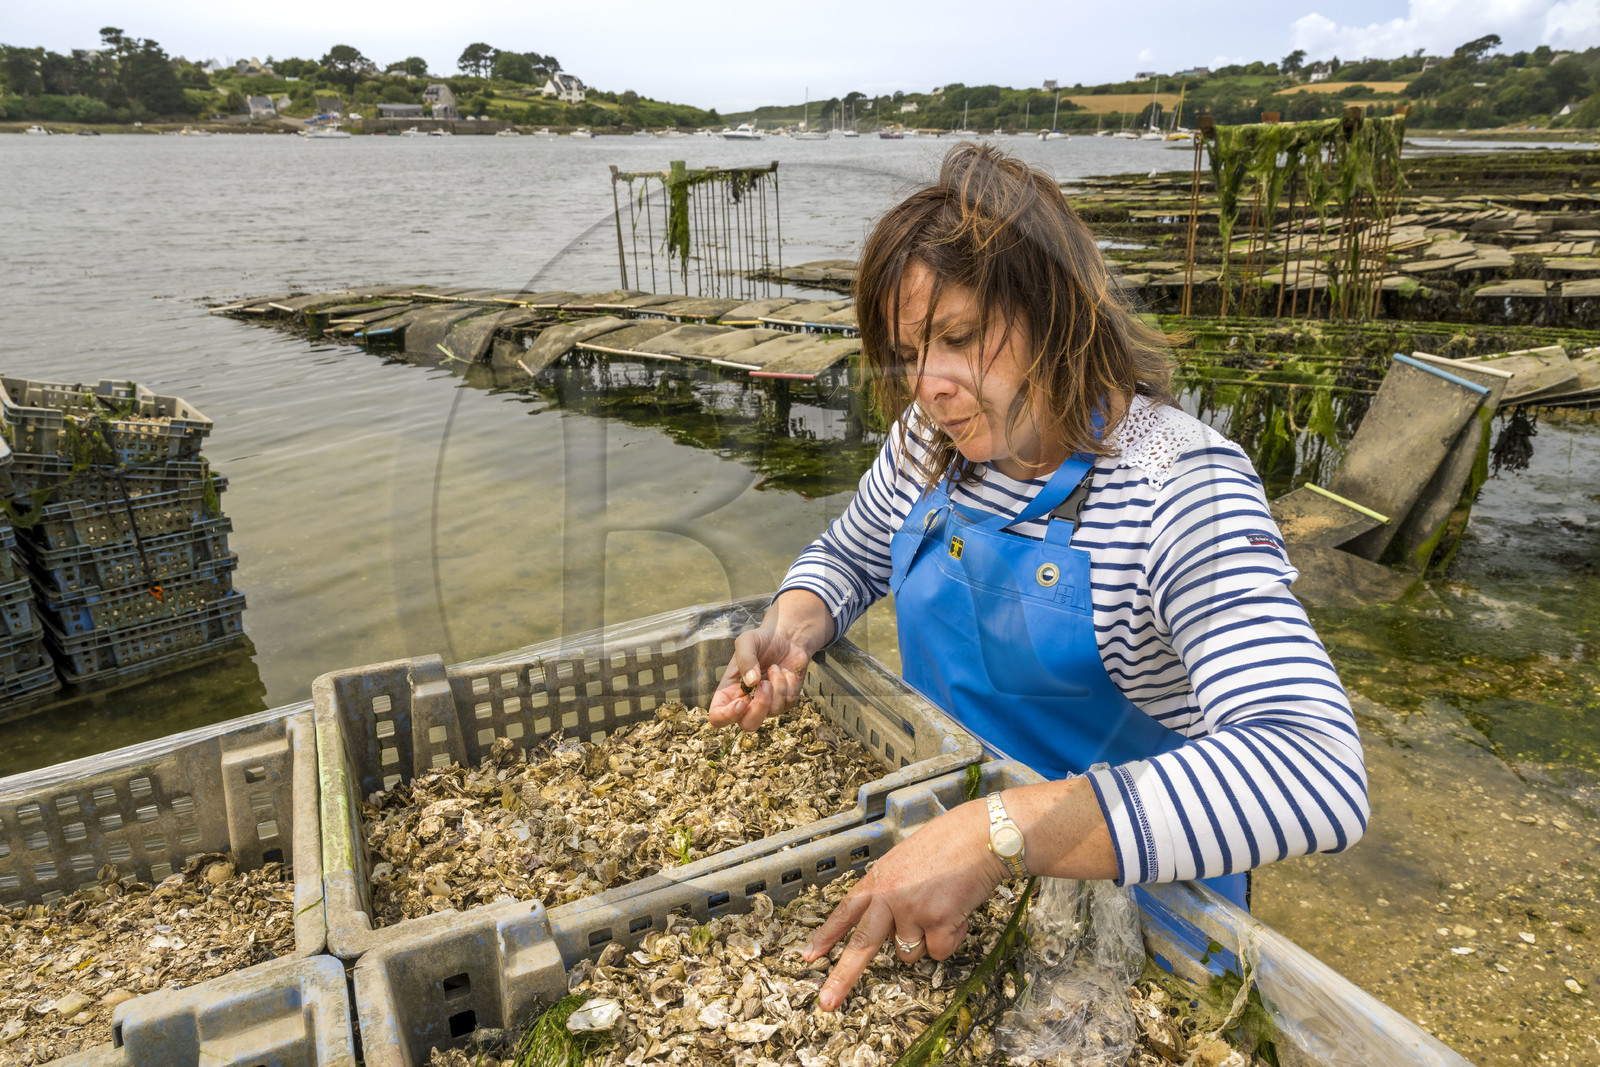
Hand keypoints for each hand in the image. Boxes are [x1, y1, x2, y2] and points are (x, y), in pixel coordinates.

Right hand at [707, 592, 830, 731]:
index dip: (726, 716)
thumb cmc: (762, 640)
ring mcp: (767, 704)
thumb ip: (745, 658)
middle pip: (748, 725)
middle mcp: (746, 702)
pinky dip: (787, 684)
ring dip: (776, 687)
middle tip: (764, 684)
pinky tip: (782, 671)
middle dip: (759, 708)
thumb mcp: (747, 641)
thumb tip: (751, 683)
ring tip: (774, 668)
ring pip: (771, 713)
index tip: (741, 701)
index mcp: (729, 692)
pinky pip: (787, 703)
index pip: (718, 718)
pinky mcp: (785, 702)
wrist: (787, 638)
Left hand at [801, 798, 1008, 1010]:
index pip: (845, 911)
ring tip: (943, 907)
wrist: (982, 835)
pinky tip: (958, 912)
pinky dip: (951, 939)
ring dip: (926, 940)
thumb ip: (892, 890)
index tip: (809, 956)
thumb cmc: (950, 844)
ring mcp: (911, 909)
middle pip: (860, 945)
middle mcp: (889, 896)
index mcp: (878, 879)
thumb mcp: (906, 861)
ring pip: (909, 953)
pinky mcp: (936, 921)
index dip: (826, 936)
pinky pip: (938, 951)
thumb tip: (891, 927)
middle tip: (826, 1002)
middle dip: (842, 977)